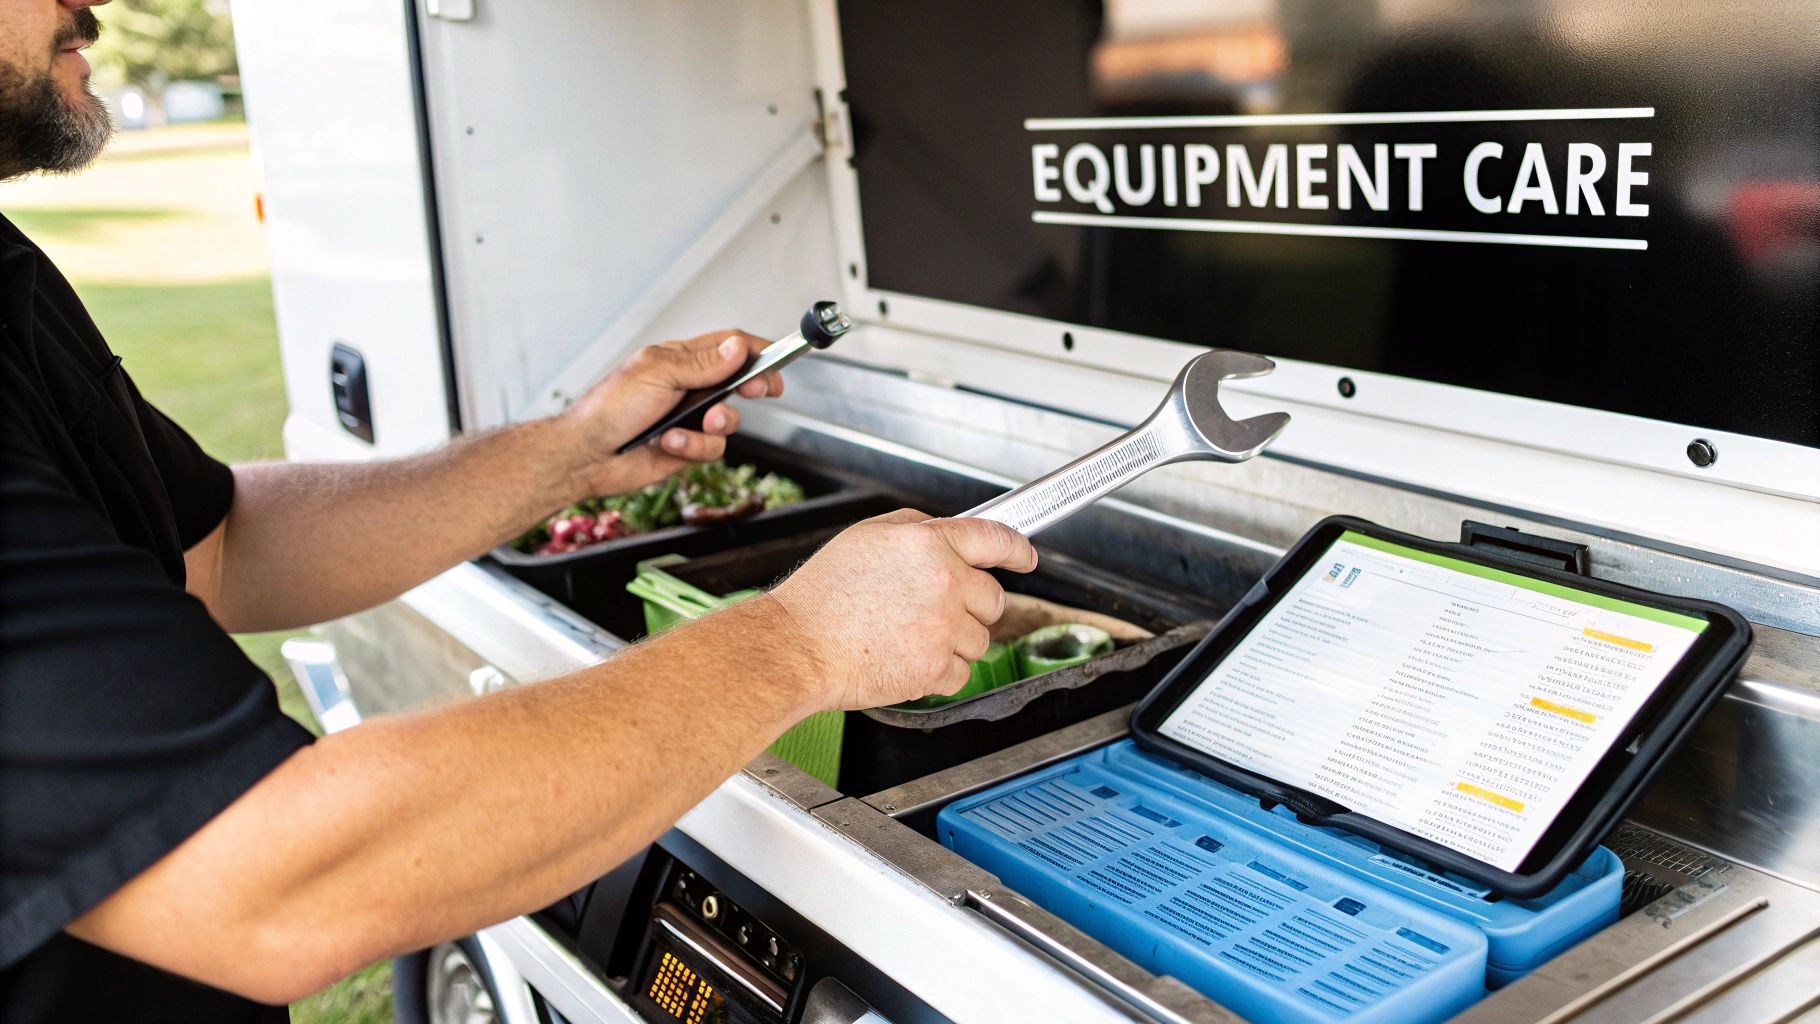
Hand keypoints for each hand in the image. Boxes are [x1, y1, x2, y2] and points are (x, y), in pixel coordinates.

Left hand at [555, 329, 784, 498]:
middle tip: (759, 390)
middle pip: (739, 381)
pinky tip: (668, 443)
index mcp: (680, 360)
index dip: (756, 349)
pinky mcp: (688, 448)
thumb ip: (703, 363)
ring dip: (715, 425)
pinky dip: (693, 447)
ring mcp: (690, 419)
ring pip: (730, 421)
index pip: (728, 346)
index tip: (778, 356)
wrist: (587, 455)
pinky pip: (712, 449)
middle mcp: (689, 388)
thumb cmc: (609, 407)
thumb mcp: (657, 373)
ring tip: (693, 425)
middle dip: (753, 386)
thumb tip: (738, 348)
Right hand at [767, 510, 1038, 709]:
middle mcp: (943, 582)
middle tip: (934, 612)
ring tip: (907, 637)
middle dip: (972, 606)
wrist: (798, 645)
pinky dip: (940, 672)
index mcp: (928, 544)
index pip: (995, 539)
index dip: (1017, 550)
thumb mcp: (865, 537)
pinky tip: (906, 659)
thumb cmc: (821, 595)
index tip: (1025, 558)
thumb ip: (913, 529)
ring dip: (954, 642)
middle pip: (993, 599)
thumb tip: (946, 532)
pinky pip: (961, 673)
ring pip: (979, 639)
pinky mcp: (935, 668)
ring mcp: (942, 627)